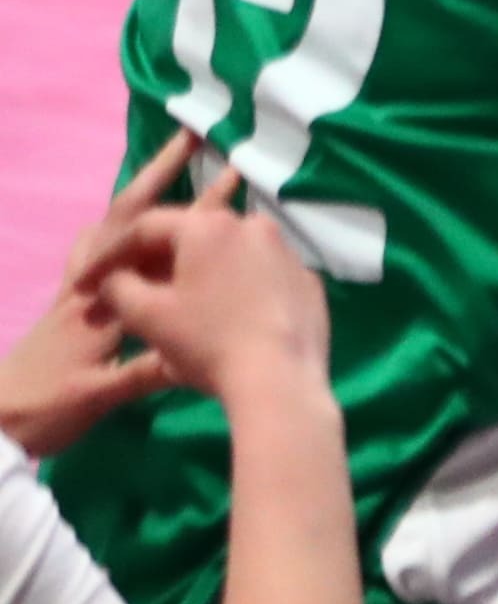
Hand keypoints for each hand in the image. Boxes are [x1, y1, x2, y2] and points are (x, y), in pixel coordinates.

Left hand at [0, 134, 194, 455]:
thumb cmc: (45, 408)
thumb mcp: (99, 395)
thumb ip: (147, 370)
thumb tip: (204, 344)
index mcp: (98, 302)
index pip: (149, 244)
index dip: (192, 212)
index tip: (229, 177)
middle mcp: (84, 286)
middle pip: (121, 216)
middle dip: (157, 174)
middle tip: (190, 139)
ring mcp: (73, 293)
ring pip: (106, 229)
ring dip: (138, 196)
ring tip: (167, 173)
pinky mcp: (69, 305)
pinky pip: (97, 250)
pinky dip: (120, 228)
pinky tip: (136, 233)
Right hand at [81, 163, 333, 417]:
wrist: (279, 378)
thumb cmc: (206, 341)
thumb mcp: (147, 316)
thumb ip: (119, 287)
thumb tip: (113, 278)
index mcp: (210, 226)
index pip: (145, 228)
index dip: (108, 257)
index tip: (85, 285)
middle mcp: (254, 225)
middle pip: (190, 236)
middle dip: (154, 262)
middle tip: (126, 288)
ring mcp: (287, 251)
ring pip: (228, 253)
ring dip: (197, 272)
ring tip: (174, 301)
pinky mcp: (306, 280)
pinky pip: (258, 275)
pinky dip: (234, 287)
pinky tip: (222, 315)